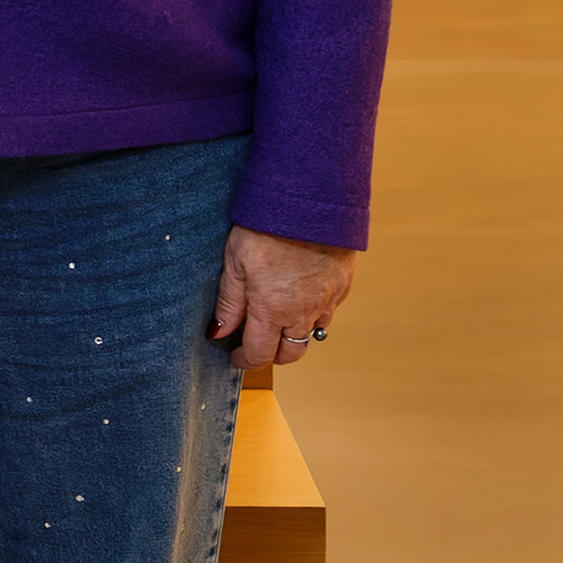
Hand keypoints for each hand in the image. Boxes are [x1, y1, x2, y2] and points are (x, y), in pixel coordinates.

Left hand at [214, 226, 356, 374]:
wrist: (310, 201)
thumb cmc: (266, 228)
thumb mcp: (234, 264)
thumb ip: (228, 304)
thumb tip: (218, 333)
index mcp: (273, 310)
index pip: (260, 354)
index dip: (245, 360)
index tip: (236, 357)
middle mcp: (304, 311)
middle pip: (291, 352)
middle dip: (272, 354)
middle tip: (256, 344)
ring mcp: (328, 300)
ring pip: (313, 334)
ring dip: (295, 335)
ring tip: (277, 321)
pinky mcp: (343, 285)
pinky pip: (329, 311)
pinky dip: (315, 314)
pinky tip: (300, 300)